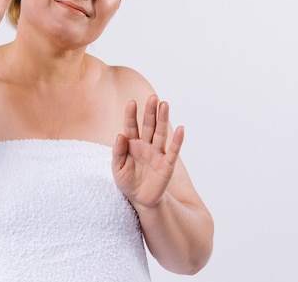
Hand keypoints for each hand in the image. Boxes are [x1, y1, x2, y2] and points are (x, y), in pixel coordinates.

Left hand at [112, 95, 183, 209]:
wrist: (140, 199)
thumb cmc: (127, 181)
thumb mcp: (117, 168)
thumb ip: (117, 152)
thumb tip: (120, 135)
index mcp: (131, 144)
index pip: (131, 126)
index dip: (131, 115)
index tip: (131, 102)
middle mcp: (145, 145)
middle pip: (148, 125)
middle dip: (150, 112)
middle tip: (153, 97)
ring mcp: (157, 153)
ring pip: (160, 133)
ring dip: (163, 120)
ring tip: (165, 105)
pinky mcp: (167, 164)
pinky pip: (172, 151)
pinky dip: (177, 140)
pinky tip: (180, 128)